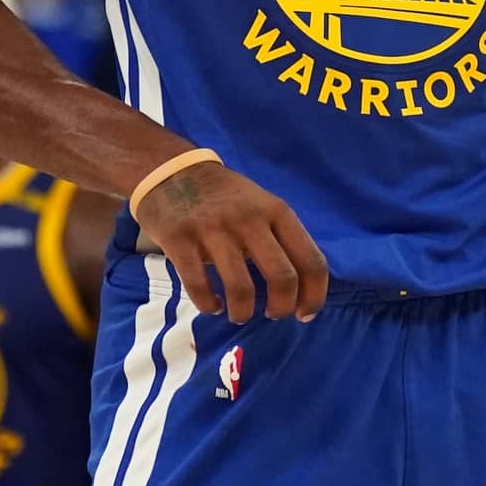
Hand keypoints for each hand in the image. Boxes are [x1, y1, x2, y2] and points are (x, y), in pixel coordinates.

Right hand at [132, 157, 327, 322]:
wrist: (171, 171)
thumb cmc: (223, 196)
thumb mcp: (261, 205)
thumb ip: (280, 238)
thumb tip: (299, 288)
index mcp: (276, 211)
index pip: (311, 260)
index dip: (314, 295)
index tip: (305, 313)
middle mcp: (249, 219)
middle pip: (281, 277)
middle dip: (282, 308)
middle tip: (273, 315)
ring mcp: (213, 230)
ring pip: (241, 288)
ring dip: (243, 312)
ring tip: (239, 314)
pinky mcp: (180, 241)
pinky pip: (199, 286)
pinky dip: (209, 305)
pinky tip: (212, 306)